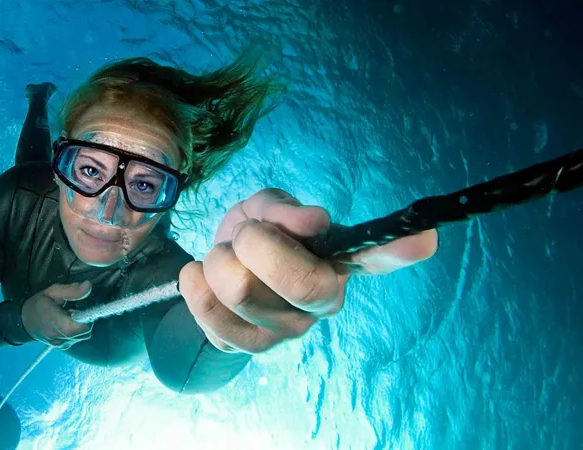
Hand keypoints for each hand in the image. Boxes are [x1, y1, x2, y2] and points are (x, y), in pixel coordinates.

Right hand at [21, 281, 93, 348]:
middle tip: (70, 312)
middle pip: (85, 332)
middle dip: (83, 320)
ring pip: (83, 336)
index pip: (83, 327)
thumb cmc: (38, 304)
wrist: (23, 321)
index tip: (76, 310)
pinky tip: (65, 325)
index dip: (85, 317)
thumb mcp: (53, 292)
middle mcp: (58, 337)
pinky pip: (76, 339)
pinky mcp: (61, 346)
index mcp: (55, 323)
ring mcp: (60, 344)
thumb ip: (71, 290)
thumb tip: (88, 286)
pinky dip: (75, 332)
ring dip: (79, 326)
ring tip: (66, 318)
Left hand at [179, 188, 437, 353]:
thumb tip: (314, 221)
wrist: (216, 270)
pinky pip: (208, 310)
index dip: (398, 250)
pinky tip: (203, 275)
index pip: (374, 258)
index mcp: (335, 264)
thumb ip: (286, 209)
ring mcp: (285, 332)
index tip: (426, 235)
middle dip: (255, 243)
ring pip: (240, 289)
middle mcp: (321, 304)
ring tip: (227, 256)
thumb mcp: (266, 209)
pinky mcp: (245, 348)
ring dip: (219, 258)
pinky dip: (195, 280)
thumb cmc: (254, 237)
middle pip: (295, 280)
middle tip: (246, 235)